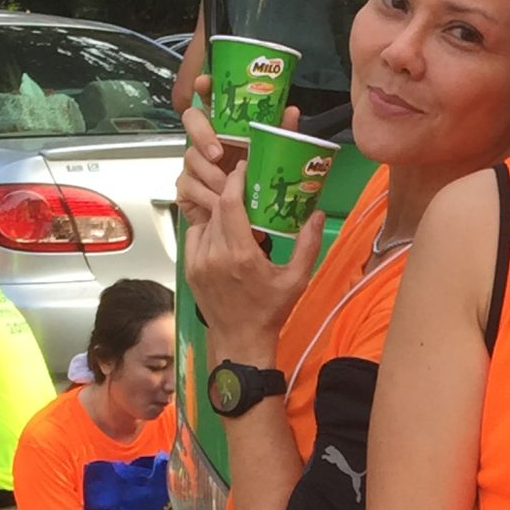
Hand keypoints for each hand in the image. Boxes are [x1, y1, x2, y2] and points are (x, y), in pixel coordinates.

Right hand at [173, 79, 301, 222]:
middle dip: (202, 134)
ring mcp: (193, 163)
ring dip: (210, 174)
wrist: (245, 226)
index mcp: (225, 129)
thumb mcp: (271, 159)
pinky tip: (215, 203)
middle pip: (192, 121)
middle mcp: (206, 141)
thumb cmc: (256, 187)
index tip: (205, 84)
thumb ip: (280, 134)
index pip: (210, 100)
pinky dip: (204, 195)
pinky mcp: (185, 187)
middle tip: (218, 154)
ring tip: (226, 188)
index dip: (204, 88)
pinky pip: (188, 184)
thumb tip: (291, 111)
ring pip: (191, 157)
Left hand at [184, 144, 324, 357]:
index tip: (244, 169)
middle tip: (246, 188)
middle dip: (231, 194)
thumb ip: (308, 245)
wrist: (241, 340)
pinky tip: (224, 236)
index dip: (235, 180)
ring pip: (206, 221)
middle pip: (218, 208)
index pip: (230, 203)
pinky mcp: (190, 269)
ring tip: (237, 215)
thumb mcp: (296, 279)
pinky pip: (196, 236)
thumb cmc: (270, 311)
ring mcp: (199, 262)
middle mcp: (215, 256)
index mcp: (241, 255)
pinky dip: (209, 229)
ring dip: (221, 213)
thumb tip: (319, 215)